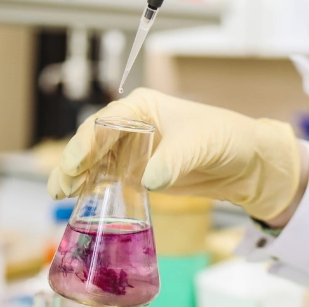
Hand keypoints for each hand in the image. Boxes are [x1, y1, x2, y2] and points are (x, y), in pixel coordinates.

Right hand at [47, 88, 302, 220]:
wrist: (246, 163)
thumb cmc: (227, 137)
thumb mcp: (200, 143)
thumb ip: (174, 159)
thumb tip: (149, 179)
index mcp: (142, 107)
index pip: (106, 121)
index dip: (88, 141)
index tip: (78, 163)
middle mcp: (132, 126)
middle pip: (92, 142)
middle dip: (74, 162)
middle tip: (62, 186)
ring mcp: (133, 151)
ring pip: (95, 163)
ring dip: (77, 178)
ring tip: (63, 195)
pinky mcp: (138, 174)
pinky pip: (109, 180)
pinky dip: (94, 190)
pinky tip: (81, 202)